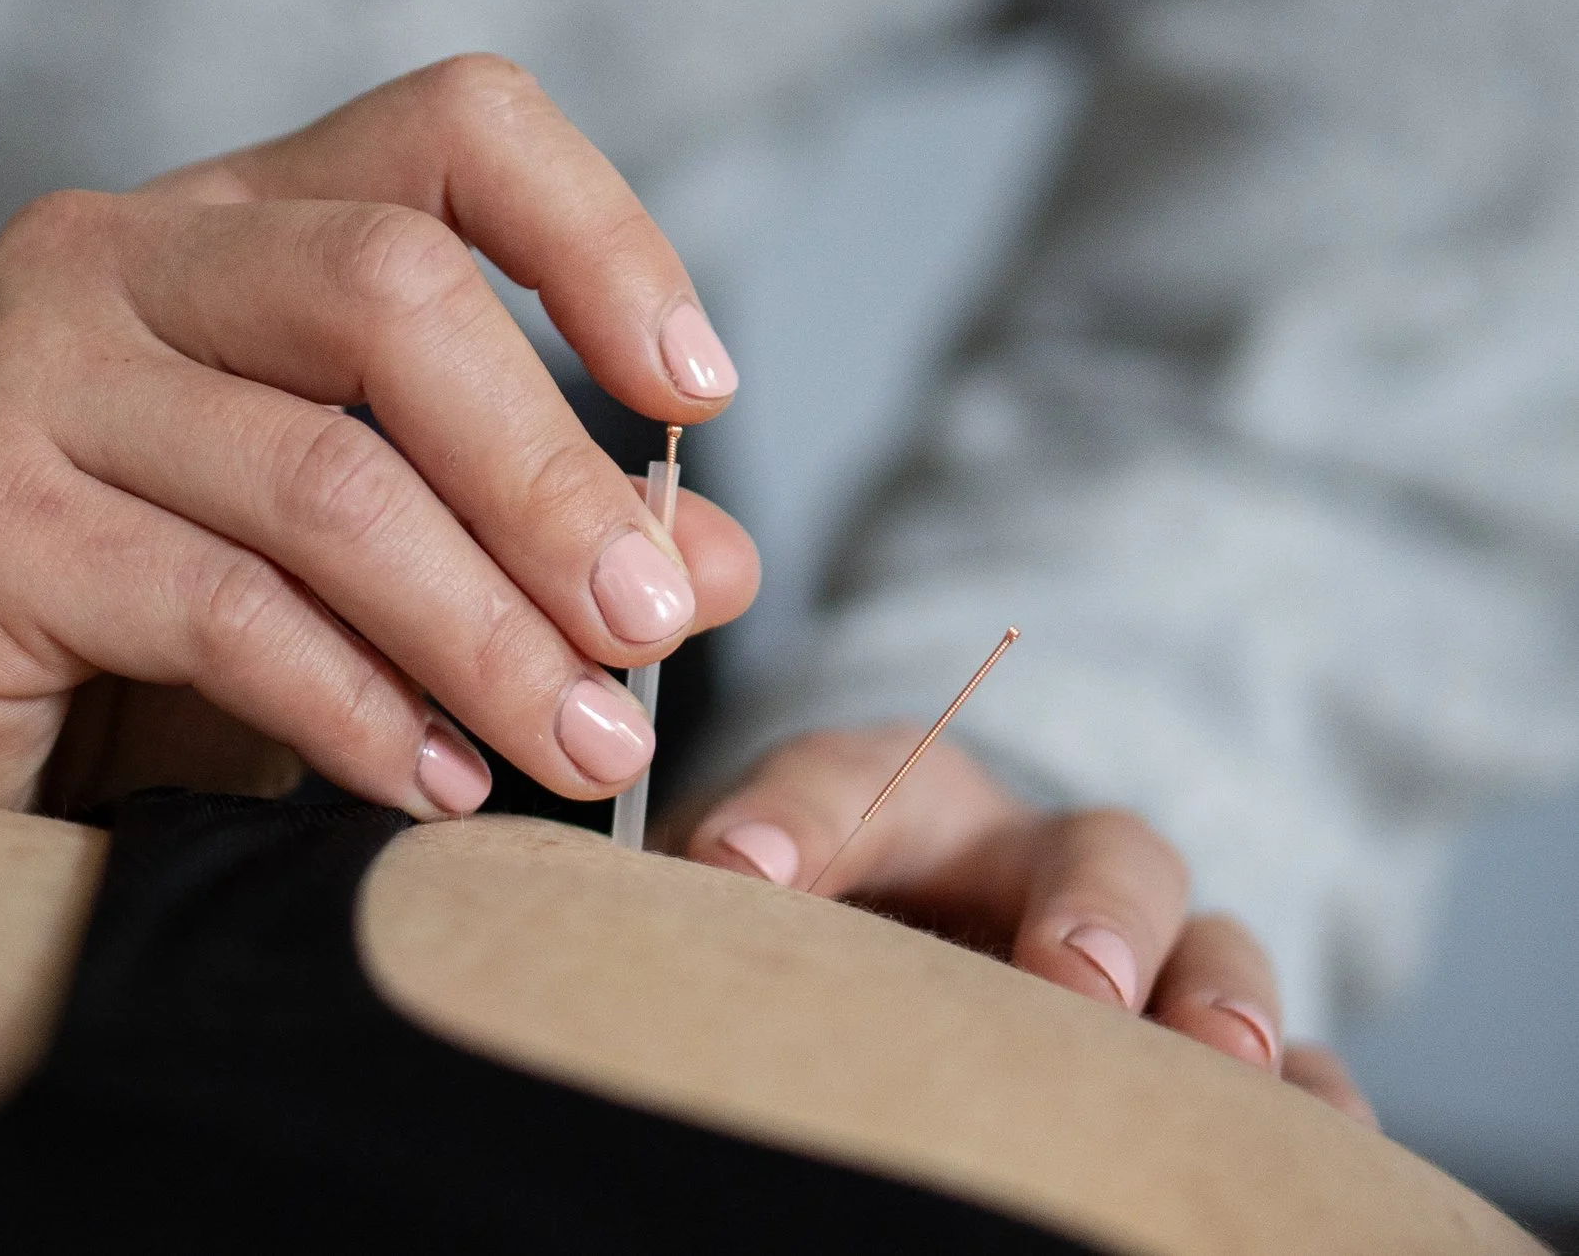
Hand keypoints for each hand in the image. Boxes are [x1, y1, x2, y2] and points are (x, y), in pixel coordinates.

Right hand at [0, 56, 759, 815]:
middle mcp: (121, 252)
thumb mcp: (353, 543)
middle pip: (391, 292)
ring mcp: (30, 373)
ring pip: (319, 475)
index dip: (598, 238)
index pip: (452, 125)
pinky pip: (222, 609)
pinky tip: (426, 781)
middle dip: (551, 481)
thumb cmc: (134, 598)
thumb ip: (528, 532)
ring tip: (574, 744)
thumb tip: (715, 565)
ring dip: (481, 631)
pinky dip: (355, 707)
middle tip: (653, 633)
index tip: (695, 394)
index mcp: (237, 215)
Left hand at [678, 727, 1377, 1125]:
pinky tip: (1303, 1134)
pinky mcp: (1202, 1033)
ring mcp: (1143, 943)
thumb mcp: (745, 888)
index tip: (738, 866)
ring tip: (1213, 1055)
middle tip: (1068, 975)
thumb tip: (607, 942)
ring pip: (1213, 936)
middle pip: (1092, 845)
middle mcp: (1034, 857)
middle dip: (1087, 907)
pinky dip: (1303, 1093)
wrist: (923, 928)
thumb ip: (694, 907)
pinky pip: (1290, 1059)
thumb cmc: (805, 918)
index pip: (848, 776)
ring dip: (1215, 992)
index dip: (799, 814)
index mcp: (896, 798)